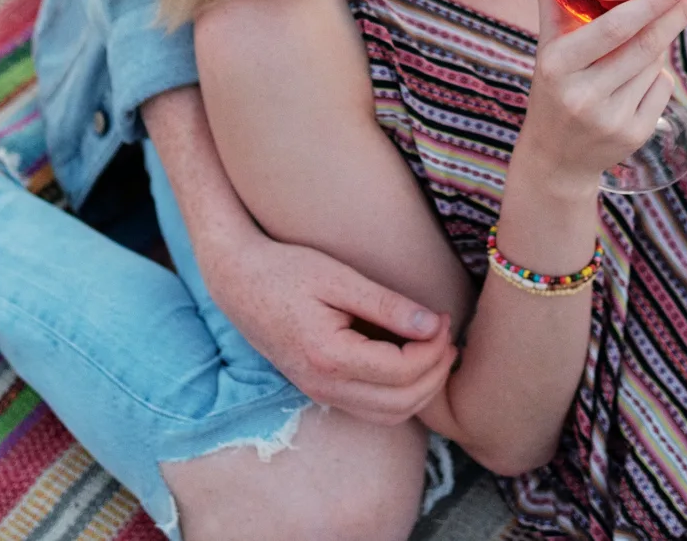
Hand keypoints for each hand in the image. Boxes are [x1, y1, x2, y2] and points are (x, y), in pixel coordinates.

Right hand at [202, 226, 456, 424]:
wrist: (238, 281)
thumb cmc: (285, 270)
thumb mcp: (338, 277)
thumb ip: (387, 304)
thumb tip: (433, 324)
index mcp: (329, 356)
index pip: (402, 370)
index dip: (434, 348)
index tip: (444, 317)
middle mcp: (324, 386)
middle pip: (402, 402)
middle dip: (436, 373)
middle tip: (448, 335)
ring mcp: (320, 393)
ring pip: (389, 415)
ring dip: (422, 390)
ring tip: (436, 350)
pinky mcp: (320, 390)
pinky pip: (372, 410)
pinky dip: (401, 396)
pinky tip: (411, 363)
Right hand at [516, 0, 686, 183]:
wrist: (554, 158)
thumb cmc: (553, 84)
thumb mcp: (547, 41)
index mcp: (557, 64)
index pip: (614, 28)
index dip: (652, 3)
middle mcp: (583, 94)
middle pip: (646, 46)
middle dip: (678, 14)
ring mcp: (610, 119)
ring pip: (657, 66)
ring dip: (660, 47)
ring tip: (641, 44)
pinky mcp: (632, 136)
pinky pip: (663, 90)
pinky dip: (659, 77)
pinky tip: (636, 83)